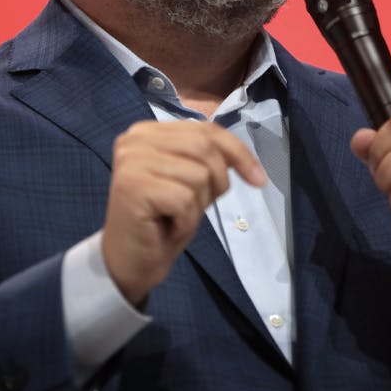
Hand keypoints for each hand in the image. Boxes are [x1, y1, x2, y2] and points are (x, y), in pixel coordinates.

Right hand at [102, 120, 266, 304]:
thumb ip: (209, 160)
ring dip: (197, 204)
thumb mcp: (193, 182)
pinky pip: (185, 198)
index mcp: (149, 131)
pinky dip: (186, 220)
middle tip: (198, 206)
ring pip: (198, 174)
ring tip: (176, 216)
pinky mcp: (132, 186)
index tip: (259, 179)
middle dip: (217, 181)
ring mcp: (131, 161)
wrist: (130, 260)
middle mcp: (135, 139)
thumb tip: (247, 161)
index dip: (238, 152)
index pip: (206, 129)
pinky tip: (168, 226)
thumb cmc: (162, 220)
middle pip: (205, 147)